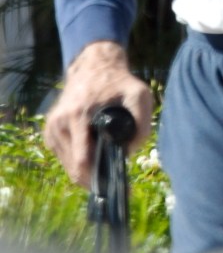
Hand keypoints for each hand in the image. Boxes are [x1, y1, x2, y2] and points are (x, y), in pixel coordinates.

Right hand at [44, 40, 152, 187]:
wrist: (94, 65)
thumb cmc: (119, 82)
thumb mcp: (140, 95)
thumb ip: (142, 123)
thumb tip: (130, 152)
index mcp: (77, 116)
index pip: (81, 161)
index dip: (97, 179)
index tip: (114, 187)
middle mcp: (59, 123)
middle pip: (74, 169)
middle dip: (94, 178)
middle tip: (113, 181)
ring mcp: (52, 128)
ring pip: (67, 166)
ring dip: (85, 171)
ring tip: (106, 168)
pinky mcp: (50, 131)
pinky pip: (64, 157)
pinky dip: (77, 161)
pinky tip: (93, 155)